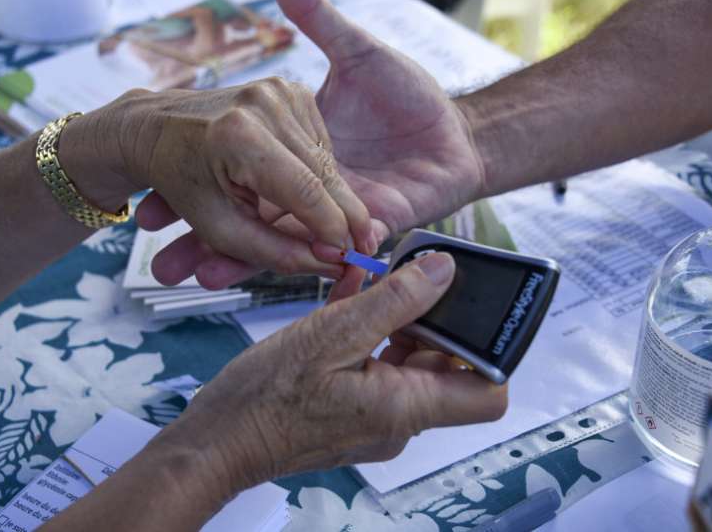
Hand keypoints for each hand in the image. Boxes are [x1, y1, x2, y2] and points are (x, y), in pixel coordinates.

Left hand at [65, 81, 372, 283]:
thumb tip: (331, 264)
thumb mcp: (220, 229)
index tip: (350, 258)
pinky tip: (296, 184)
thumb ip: (275, 251)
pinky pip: (319, 142)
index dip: (334, 230)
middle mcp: (264, 105)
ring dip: (331, 196)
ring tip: (327, 225)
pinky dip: (316, 170)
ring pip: (328, 160)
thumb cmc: (180, 183)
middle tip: (363, 249)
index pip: (306, 193)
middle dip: (345, 217)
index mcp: (239, 138)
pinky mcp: (288, 88)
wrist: (153, 127)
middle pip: (325, 174)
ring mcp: (278, 90)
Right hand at [148, 0, 483, 286]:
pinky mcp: (367, 225)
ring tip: (189, 274)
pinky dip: (292, 263)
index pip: (238, 178)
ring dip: (232, 259)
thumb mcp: (358, 55)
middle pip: (247, 219)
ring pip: (277, 241)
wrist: (458, 133)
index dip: (196, 189)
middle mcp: (309, 192)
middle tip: (159, 258)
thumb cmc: (410, 97)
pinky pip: (327, 248)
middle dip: (201, 239)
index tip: (151, 199)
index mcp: (297, 157)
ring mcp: (336, 213)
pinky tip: (248, 273)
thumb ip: (321, 24)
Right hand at [156, 252, 506, 491]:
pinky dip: (374, 335)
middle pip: (449, 368)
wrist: (220, 441)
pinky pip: (380, 368)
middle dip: (437, 320)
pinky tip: (353, 297)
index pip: (489, 392)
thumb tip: (444, 272)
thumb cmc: (265, 398)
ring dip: (400, 321)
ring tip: (376, 282)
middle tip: (413, 278)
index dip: (491, 348)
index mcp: (404, 407)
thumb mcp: (330, 335)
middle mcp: (400, 420)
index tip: (470, 305)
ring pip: (411, 363)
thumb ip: (393, 302)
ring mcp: (377, 419)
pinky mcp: (355, 412)